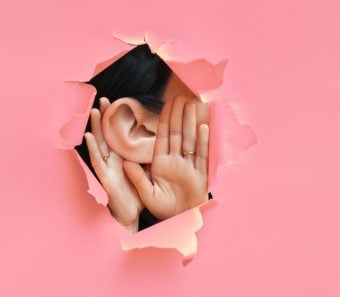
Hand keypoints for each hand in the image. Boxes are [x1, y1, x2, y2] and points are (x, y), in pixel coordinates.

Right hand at [84, 97, 143, 232]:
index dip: (118, 120)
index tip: (120, 103)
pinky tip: (88, 137)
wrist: (132, 215)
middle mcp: (114, 161)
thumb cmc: (137, 194)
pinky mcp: (105, 179)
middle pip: (109, 136)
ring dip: (96, 128)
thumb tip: (157, 141)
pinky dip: (92, 149)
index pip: (120, 136)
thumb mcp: (145, 173)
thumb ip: (146, 159)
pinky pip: (97, 162)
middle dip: (106, 118)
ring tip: (94, 111)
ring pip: (100, 145)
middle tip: (105, 100)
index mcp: (124, 158)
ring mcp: (108, 168)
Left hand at [124, 95, 208, 219]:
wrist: (180, 219)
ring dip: (191, 123)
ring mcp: (189, 166)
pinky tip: (203, 127)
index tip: (166, 105)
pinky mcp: (200, 174)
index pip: (162, 137)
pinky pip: (202, 155)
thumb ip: (137, 178)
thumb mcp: (147, 194)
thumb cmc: (163, 209)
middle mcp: (175, 161)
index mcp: (161, 164)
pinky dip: (203, 142)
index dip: (164, 120)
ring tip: (192, 106)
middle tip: (180, 97)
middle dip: (178, 116)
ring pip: (190, 140)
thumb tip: (125, 161)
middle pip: (177, 134)